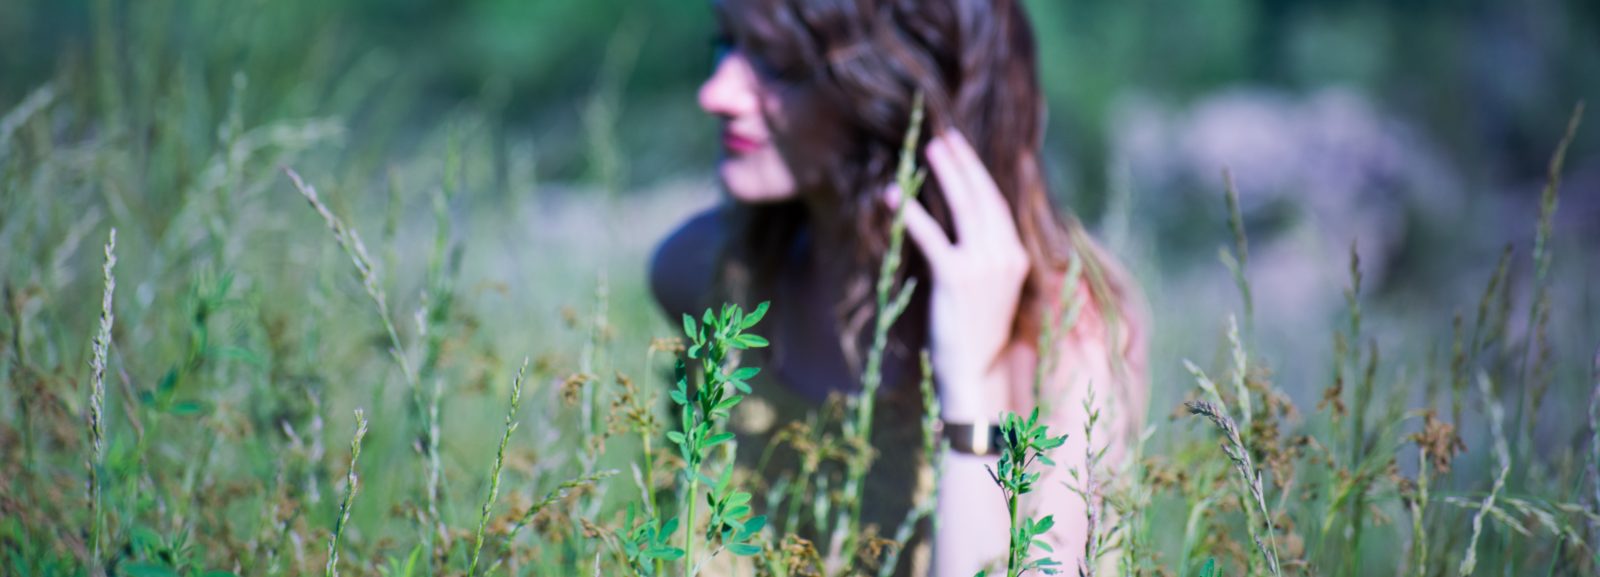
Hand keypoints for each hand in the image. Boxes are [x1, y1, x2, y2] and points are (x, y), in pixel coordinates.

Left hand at [886, 131, 1026, 422]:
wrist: (975, 377)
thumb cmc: (977, 337)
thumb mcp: (988, 291)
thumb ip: (985, 258)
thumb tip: (966, 229)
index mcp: (1017, 257)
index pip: (999, 203)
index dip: (981, 173)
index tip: (965, 149)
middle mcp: (1006, 256)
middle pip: (984, 196)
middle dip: (964, 162)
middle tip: (945, 136)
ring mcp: (984, 266)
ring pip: (965, 206)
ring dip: (946, 174)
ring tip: (928, 150)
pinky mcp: (957, 277)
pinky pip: (932, 235)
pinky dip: (911, 212)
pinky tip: (893, 196)